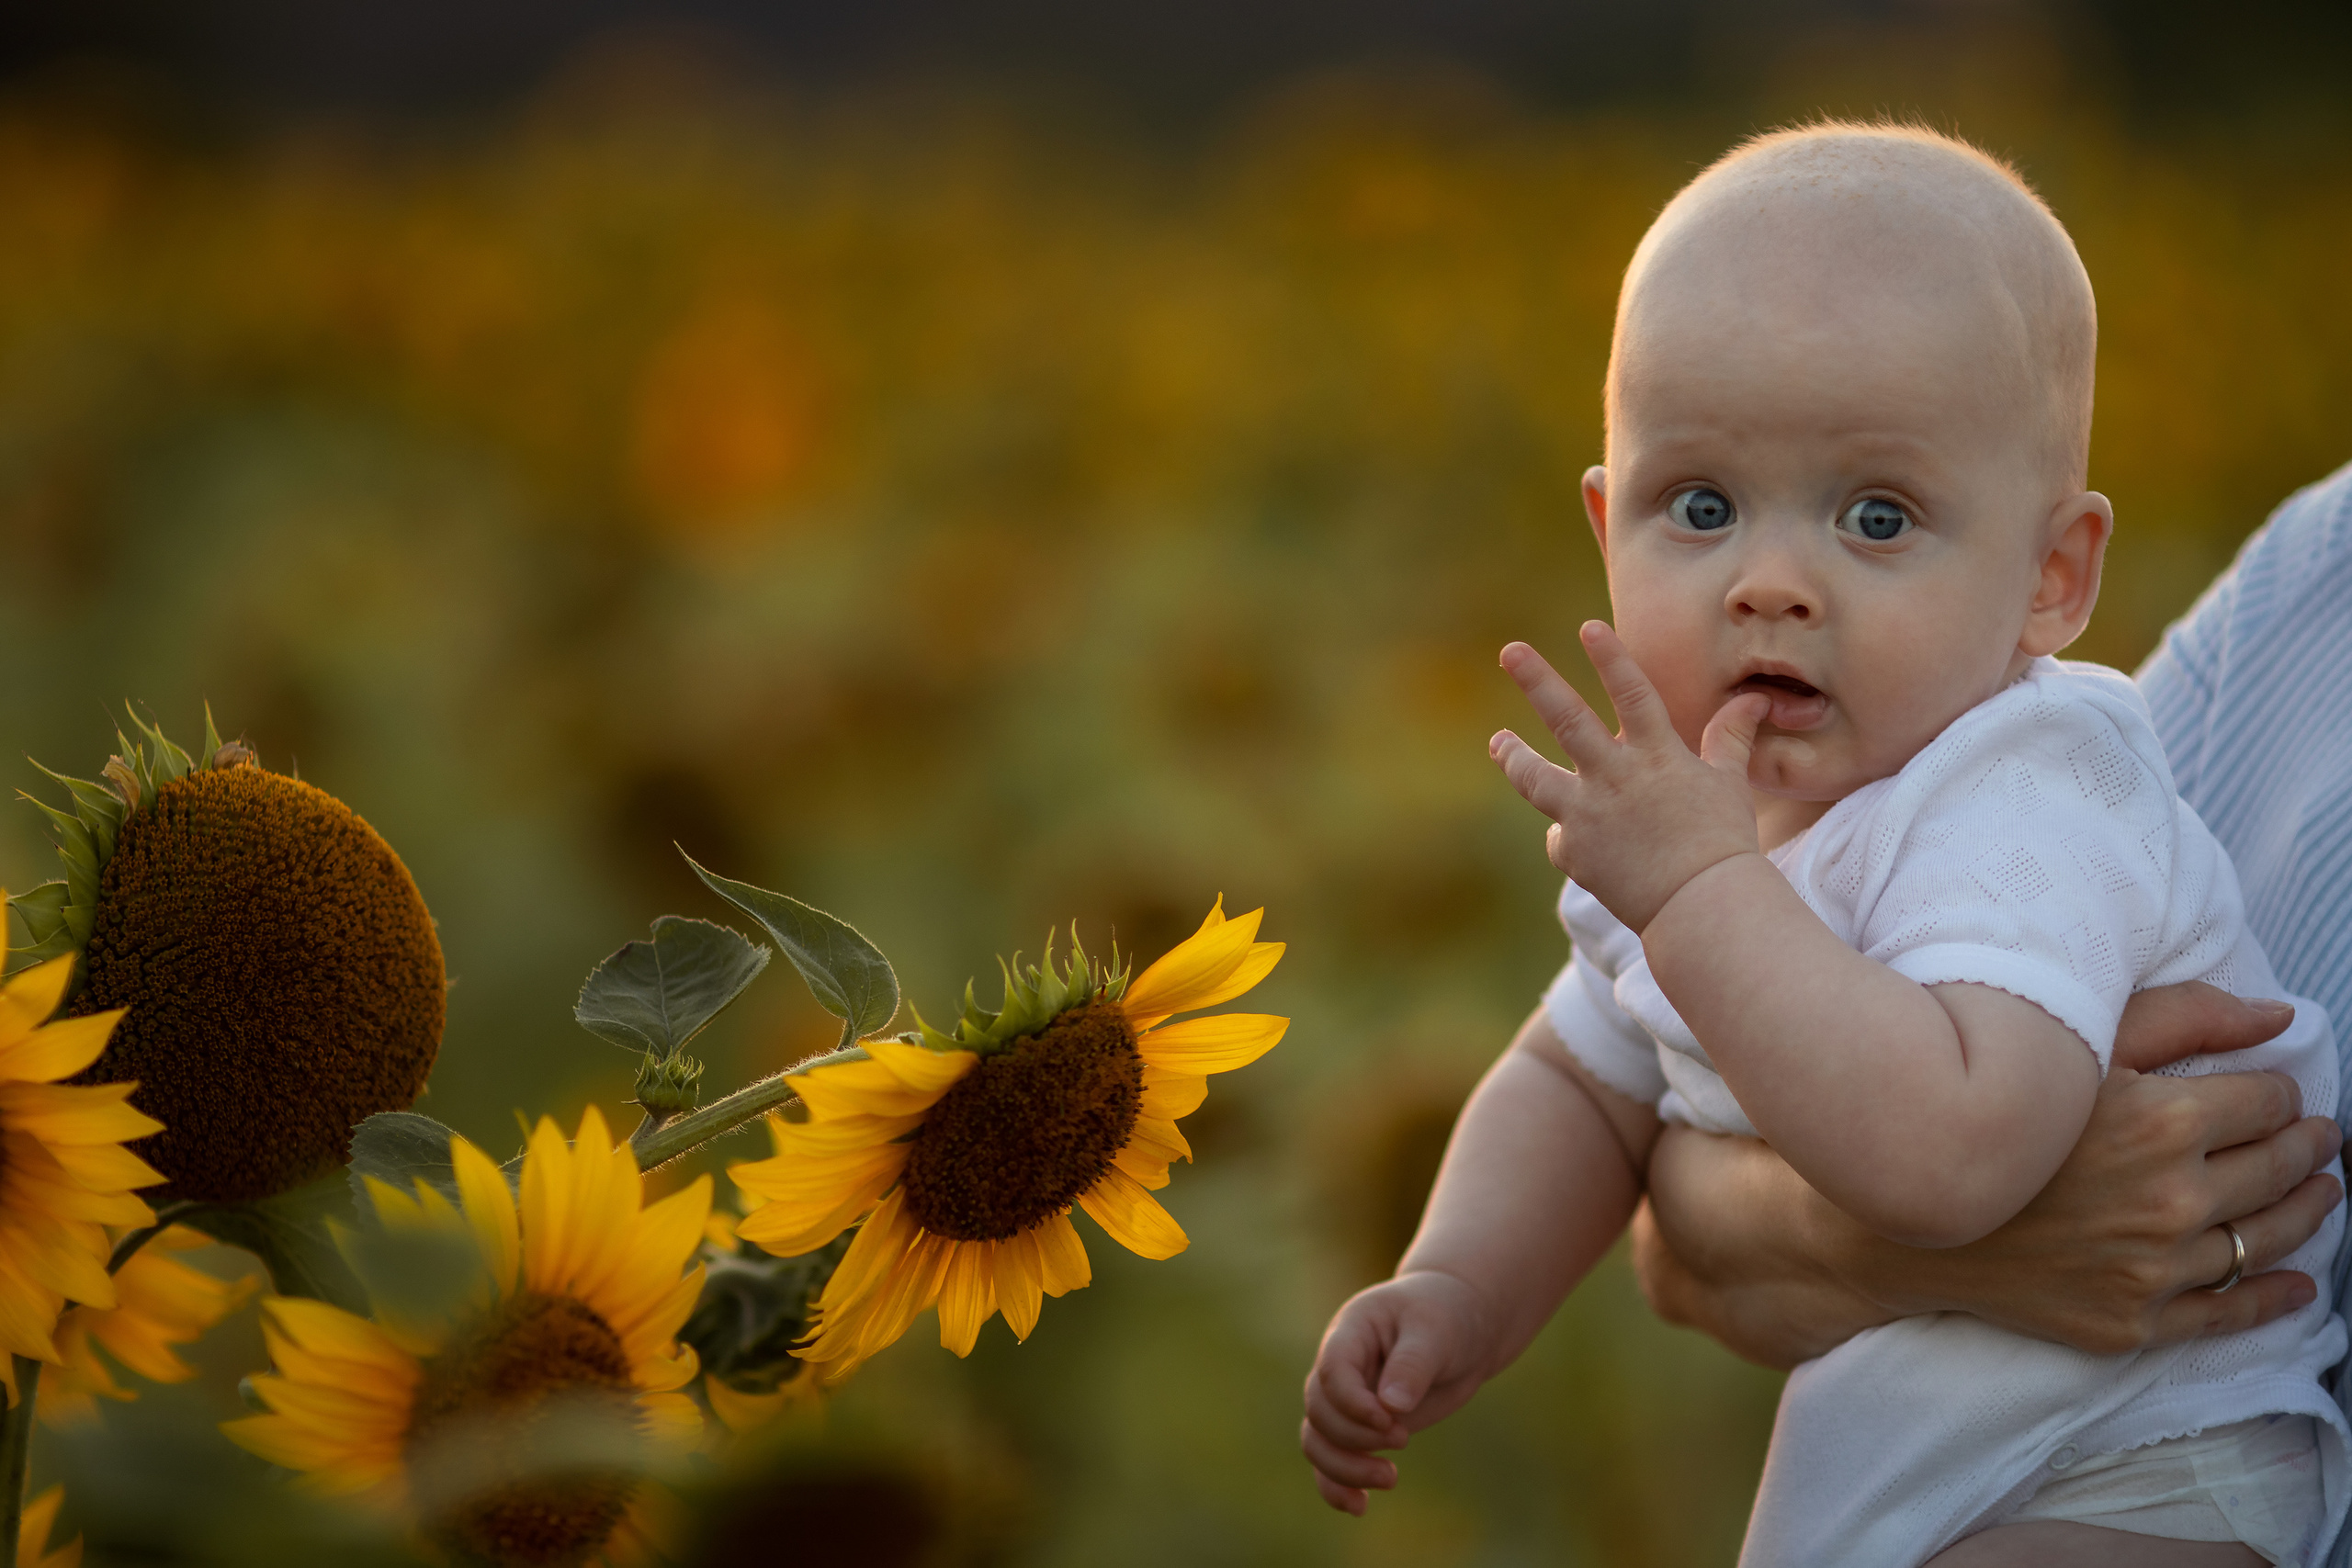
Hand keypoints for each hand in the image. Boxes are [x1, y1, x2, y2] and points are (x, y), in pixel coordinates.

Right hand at [1300, 1272, 1493, 1514]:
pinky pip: (1332, 1460)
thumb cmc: (1447, 1315)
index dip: (1352, 1404)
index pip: (1331, 1372)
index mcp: (1351, 1332)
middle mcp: (1339, 1367)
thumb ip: (1412, 1364)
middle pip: (1320, 1412)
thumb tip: (1392, 1407)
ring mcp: (1347, 1398)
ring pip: (1318, 1441)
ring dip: (1344, 1469)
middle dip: (1355, 1438)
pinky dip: (1338, 1485)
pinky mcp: (1361, 1426)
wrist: (1463, 1325)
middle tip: (1403, 1438)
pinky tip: (1361, 1506)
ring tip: (1390, 1479)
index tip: (1390, 1421)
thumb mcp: (1435, 1331)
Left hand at [1490, 623, 1769, 931]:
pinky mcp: (1573, 853)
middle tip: (1511, 651)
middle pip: (1567, 721)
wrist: (1701, 907)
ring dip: (1515, 757)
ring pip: (1536, 777)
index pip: (1632, 694)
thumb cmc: (1723, 843)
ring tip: (1498, 743)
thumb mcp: (1730, 783)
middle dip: (1538, 681)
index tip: (1588, 627)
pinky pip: (1560, 837)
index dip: (1611, 659)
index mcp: (1657, 757)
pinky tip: (1577, 840)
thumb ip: (1731, 736)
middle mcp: (1614, 779)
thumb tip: (1754, 698)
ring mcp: (1587, 815)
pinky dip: (1568, 835)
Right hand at [1636, 983, 2343, 1364]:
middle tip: (2318, 1136)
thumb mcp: (2069, 1041)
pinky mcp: (2132, 1320)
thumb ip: (2181, 1015)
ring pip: (2267, 1240)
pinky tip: (2297, 1279)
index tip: (2280, 1092)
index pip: (2266, 1102)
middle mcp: (2170, 1199)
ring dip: (2307, 1212)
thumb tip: (2280, 1017)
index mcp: (2161, 1119)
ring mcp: (2154, 1269)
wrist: (1895, 1219)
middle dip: (2307, 1147)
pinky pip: (2230, 1313)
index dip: (2280, 1093)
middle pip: (2279, 1169)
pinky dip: (2275, 1296)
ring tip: (2320, 1191)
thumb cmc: (1979, 1114)